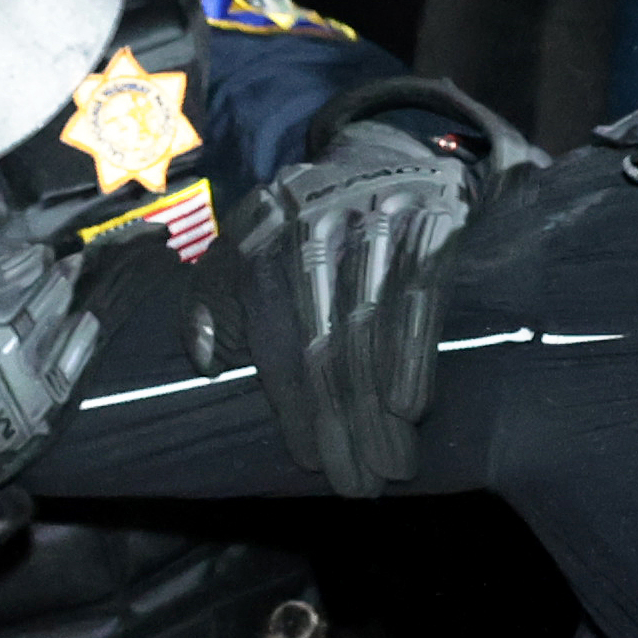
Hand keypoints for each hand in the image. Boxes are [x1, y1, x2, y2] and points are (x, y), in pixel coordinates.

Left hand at [223, 124, 480, 495]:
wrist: (381, 153)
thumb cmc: (305, 225)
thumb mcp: (244, 248)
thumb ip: (213, 301)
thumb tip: (205, 358)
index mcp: (263, 235)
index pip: (276, 331)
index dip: (292, 402)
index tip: (309, 460)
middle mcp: (316, 221)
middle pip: (325, 338)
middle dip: (341, 420)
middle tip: (359, 484)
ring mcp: (375, 216)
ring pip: (372, 323)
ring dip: (379, 405)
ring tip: (391, 465)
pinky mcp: (431, 216)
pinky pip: (421, 292)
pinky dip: (415, 352)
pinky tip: (412, 406)